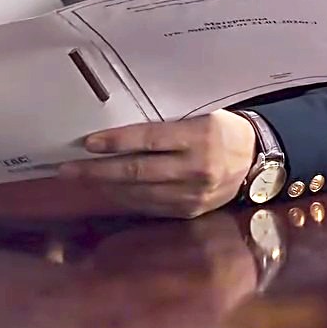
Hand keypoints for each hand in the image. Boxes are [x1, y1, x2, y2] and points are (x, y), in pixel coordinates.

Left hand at [58, 110, 256, 218]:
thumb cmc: (223, 128)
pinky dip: (126, 199)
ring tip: (80, 179)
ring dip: (106, 186)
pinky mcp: (190, 211)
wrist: (258, 160)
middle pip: (138, 171)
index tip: (88, 142)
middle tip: (68, 169)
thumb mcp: (201, 116)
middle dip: (98, 171)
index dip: (117, 141)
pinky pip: (150, 207)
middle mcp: (194, 168)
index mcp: (198, 137)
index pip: (149, 139)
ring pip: (140, 193)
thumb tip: (123, 129)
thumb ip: (168, 125)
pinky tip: (107, 191)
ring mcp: (192, 194)